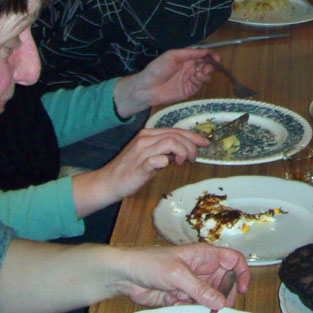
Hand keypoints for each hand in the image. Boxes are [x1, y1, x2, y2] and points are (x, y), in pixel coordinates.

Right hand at [72, 127, 207, 216]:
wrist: (108, 182)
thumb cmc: (129, 170)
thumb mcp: (150, 156)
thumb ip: (164, 151)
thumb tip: (181, 152)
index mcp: (148, 134)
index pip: (175, 130)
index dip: (192, 135)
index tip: (204, 142)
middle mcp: (145, 139)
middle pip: (176, 135)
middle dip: (191, 144)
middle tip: (194, 157)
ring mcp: (142, 151)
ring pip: (171, 142)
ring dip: (183, 152)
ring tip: (184, 162)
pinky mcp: (140, 165)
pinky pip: (159, 159)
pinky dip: (168, 161)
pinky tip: (169, 166)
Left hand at [107, 242, 249, 309]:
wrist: (125, 276)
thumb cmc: (151, 264)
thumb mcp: (178, 275)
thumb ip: (200, 289)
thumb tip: (221, 303)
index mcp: (205, 256)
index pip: (233, 260)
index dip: (242, 273)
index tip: (242, 290)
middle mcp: (202, 270)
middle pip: (224, 284)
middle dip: (221, 297)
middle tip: (215, 309)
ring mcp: (192, 285)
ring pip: (210, 299)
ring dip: (203, 306)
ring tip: (186, 304)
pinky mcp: (181, 298)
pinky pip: (194, 308)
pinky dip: (189, 310)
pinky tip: (175, 304)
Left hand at [113, 49, 215, 118]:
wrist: (148, 87)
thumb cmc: (157, 68)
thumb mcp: (172, 55)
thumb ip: (189, 53)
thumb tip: (205, 51)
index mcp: (186, 58)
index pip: (203, 55)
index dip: (211, 56)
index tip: (216, 58)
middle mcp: (190, 68)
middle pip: (207, 65)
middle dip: (210, 66)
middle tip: (206, 68)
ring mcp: (190, 79)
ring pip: (206, 75)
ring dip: (206, 74)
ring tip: (199, 74)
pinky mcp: (189, 90)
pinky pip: (200, 84)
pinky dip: (201, 80)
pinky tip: (194, 78)